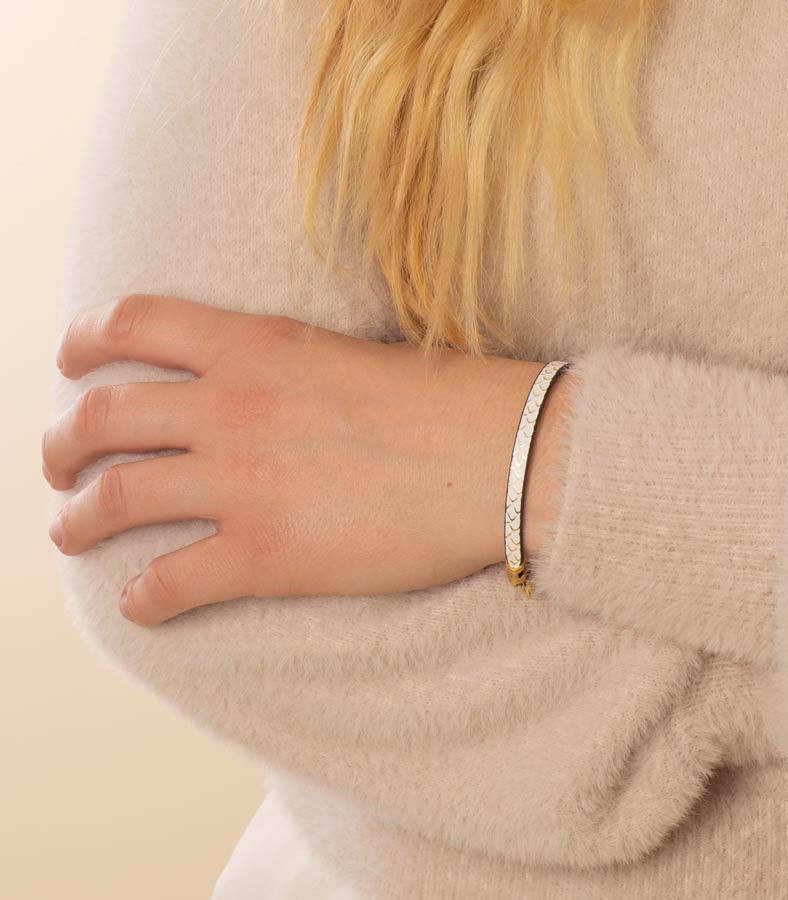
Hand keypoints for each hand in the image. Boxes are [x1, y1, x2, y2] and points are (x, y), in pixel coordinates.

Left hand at [42, 294, 572, 625]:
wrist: (503, 456)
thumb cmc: (450, 400)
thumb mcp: (352, 353)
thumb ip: (290, 365)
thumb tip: (268, 386)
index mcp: (257, 347)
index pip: (135, 322)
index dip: (86, 341)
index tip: (73, 362)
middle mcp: (232, 407)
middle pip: (102, 416)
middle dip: (62, 444)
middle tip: (61, 466)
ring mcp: (242, 483)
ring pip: (114, 498)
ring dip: (77, 519)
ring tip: (71, 530)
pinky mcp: (266, 555)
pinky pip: (167, 581)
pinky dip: (141, 596)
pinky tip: (143, 601)